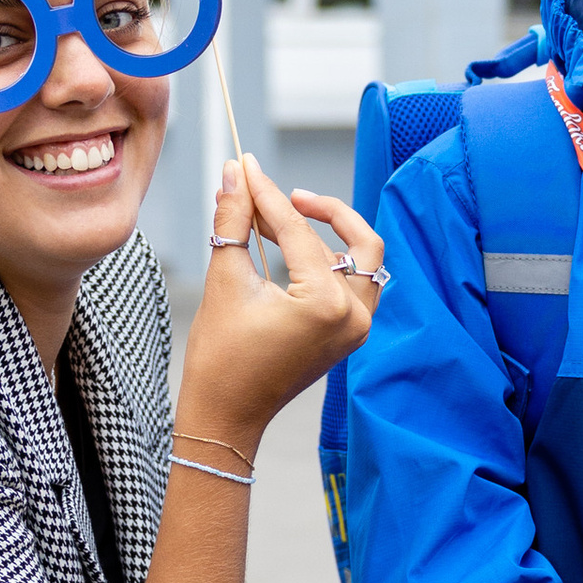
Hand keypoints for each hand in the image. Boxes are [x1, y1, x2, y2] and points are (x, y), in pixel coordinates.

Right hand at [175, 158, 384, 453]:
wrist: (226, 415)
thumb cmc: (221, 358)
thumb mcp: (225, 281)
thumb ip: (234, 220)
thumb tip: (235, 173)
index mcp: (326, 305)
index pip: (299, 232)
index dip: (267, 195)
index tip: (247, 167)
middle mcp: (354, 316)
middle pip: (358, 239)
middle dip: (324, 210)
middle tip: (288, 194)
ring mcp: (357, 329)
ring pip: (361, 262)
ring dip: (328, 236)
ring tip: (280, 223)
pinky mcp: (350, 336)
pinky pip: (354, 285)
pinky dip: (330, 263)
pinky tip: (293, 251)